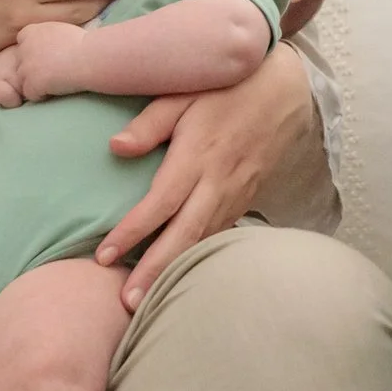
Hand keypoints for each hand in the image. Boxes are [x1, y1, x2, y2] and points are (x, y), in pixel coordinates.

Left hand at [3, 21, 90, 101]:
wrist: (91, 57)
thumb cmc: (85, 43)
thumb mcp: (61, 30)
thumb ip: (47, 36)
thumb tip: (47, 44)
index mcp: (31, 31)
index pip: (22, 43)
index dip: (34, 52)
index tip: (50, 56)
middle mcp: (24, 48)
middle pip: (21, 63)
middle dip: (34, 69)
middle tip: (55, 71)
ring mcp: (25, 67)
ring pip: (23, 80)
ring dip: (36, 84)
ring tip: (56, 82)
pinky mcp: (31, 84)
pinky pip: (31, 95)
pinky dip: (42, 95)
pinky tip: (57, 89)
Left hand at [95, 44, 312, 309]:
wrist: (287, 91)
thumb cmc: (227, 88)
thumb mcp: (184, 92)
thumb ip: (150, 122)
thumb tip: (116, 148)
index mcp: (198, 154)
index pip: (161, 202)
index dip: (132, 231)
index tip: (104, 256)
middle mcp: (218, 181)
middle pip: (184, 234)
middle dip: (155, 270)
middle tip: (127, 302)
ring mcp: (237, 193)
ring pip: (204, 240)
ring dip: (176, 271)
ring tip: (147, 300)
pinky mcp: (248, 199)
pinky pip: (220, 233)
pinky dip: (200, 256)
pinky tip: (181, 274)